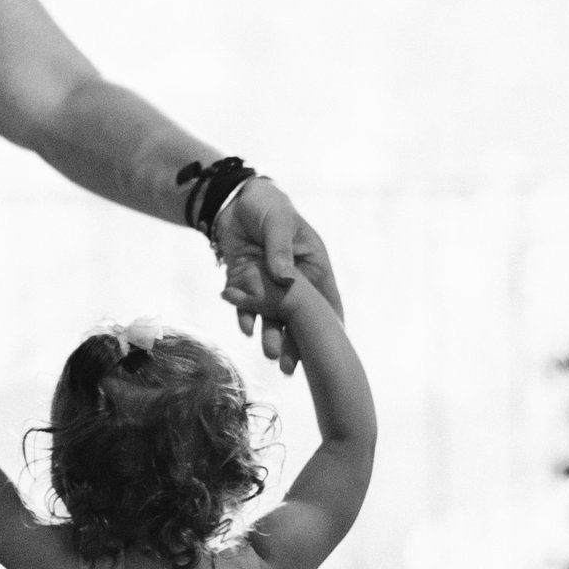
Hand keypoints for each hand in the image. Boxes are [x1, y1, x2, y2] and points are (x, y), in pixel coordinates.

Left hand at [213, 181, 340, 372]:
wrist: (233, 201)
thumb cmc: (268, 206)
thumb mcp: (278, 222)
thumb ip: (280, 248)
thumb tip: (284, 278)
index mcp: (313, 267)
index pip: (325, 301)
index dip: (330, 325)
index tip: (334, 348)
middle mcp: (293, 283)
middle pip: (298, 318)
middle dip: (297, 342)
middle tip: (293, 366)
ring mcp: (267, 287)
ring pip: (272, 316)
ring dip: (272, 335)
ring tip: (270, 354)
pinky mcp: (244, 285)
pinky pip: (246, 306)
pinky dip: (246, 316)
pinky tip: (246, 328)